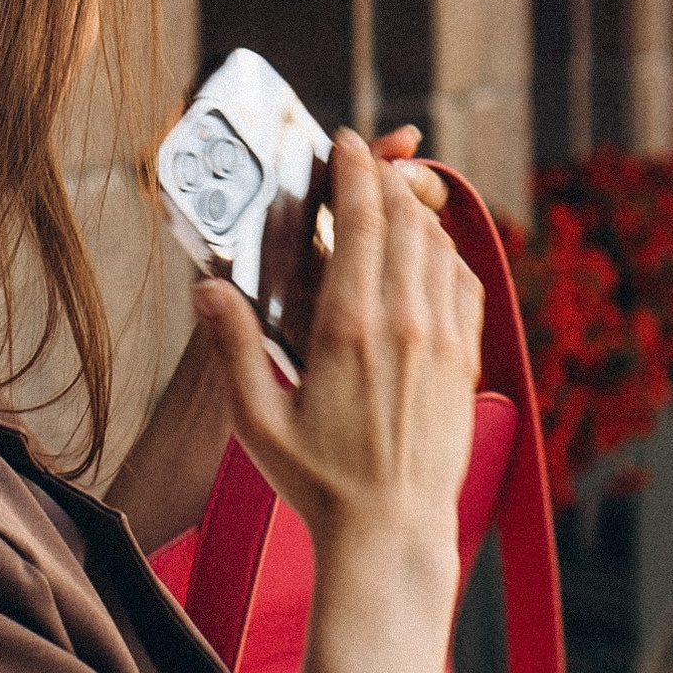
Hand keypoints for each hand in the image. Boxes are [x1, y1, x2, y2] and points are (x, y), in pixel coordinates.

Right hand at [107, 126, 443, 548]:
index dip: (355, 169)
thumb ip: (233, 347)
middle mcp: (404, 322)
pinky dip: (445, 252)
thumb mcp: (256, 418)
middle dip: (384, 177)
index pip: (361, 219)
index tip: (346, 141)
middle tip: (365, 160)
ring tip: (390, 200)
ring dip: (415, 211)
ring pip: (438, 244)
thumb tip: (208, 289)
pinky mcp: (464, 361)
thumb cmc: (319, 481)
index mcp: (349, 327)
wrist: (392, 531)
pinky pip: (464, 283)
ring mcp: (442, 340)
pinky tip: (428, 253)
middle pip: (403, 218)